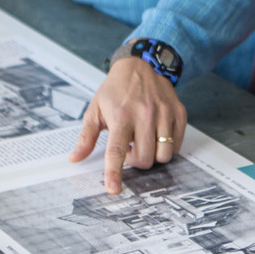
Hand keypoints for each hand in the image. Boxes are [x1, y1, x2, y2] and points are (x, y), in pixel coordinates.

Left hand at [70, 55, 186, 192]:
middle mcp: (144, 115)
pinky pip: (176, 145)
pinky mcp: (179, 113)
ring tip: (144, 141)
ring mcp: (164, 114)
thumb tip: (75, 158)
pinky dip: (167, 147)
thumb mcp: (95, 109)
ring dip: (153, 155)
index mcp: (121, 115)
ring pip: (164, 155)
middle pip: (145, 159)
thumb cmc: (115, 89)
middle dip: (136, 161)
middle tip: (130, 147)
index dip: (114, 173)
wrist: (141, 65)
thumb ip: (86, 137)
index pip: (117, 151)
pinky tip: (157, 135)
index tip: (113, 189)